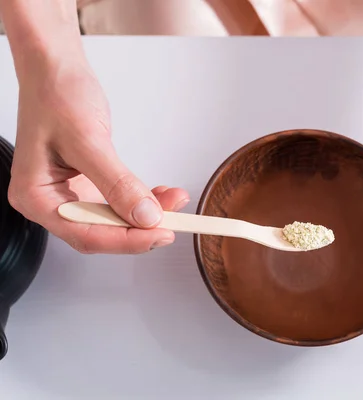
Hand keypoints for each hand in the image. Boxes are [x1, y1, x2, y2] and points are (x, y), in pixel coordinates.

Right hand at [8, 60, 189, 253]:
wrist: (56, 70)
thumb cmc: (56, 95)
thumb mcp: (88, 140)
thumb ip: (117, 183)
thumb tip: (145, 216)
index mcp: (35, 197)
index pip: (85, 233)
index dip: (126, 240)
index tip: (159, 234)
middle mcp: (50, 201)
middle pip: (100, 231)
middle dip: (140, 229)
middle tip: (174, 224)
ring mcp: (70, 194)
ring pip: (114, 219)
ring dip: (146, 215)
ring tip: (175, 203)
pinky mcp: (88, 184)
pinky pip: (118, 201)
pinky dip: (142, 199)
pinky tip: (163, 196)